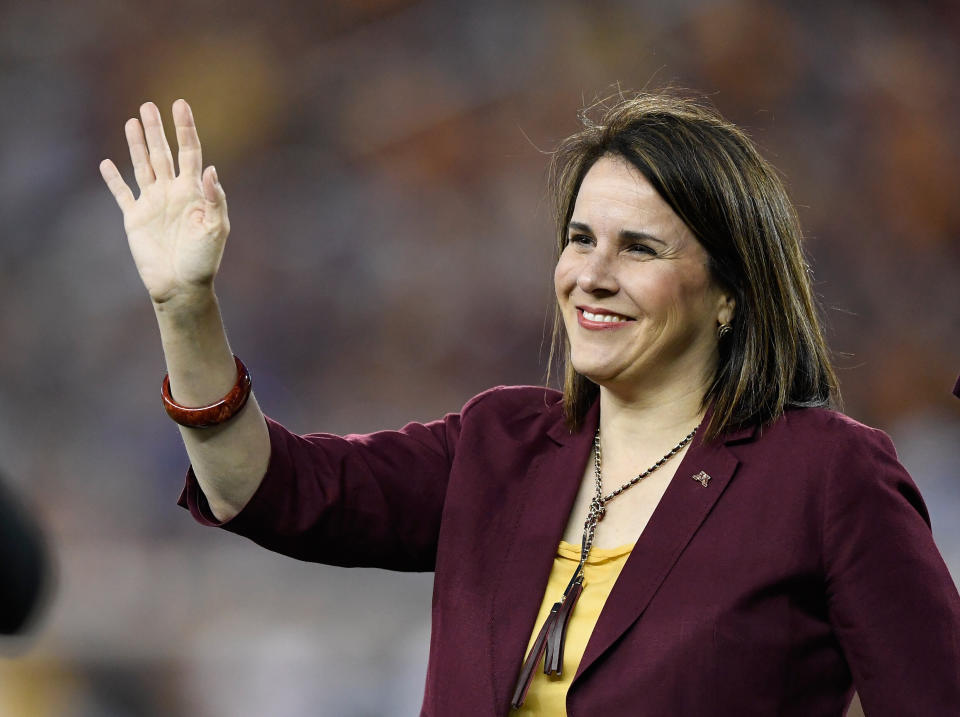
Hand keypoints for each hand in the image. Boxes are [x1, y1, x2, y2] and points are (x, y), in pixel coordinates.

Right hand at [100, 100, 228, 304]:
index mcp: (193, 192)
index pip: (190, 152)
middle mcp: (172, 193)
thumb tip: (210, 169)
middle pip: (163, 153)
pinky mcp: (135, 218)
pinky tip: (106, 163)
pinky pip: (122, 193)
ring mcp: (153, 204)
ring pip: (143, 166)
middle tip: (149, 105)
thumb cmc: (203, 260)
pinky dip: (114, 179)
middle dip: (157, 130)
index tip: (180, 104)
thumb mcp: (215, 228)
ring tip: (133, 121)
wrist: (181, 286)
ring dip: (137, 144)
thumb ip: (214, 199)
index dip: (185, 129)